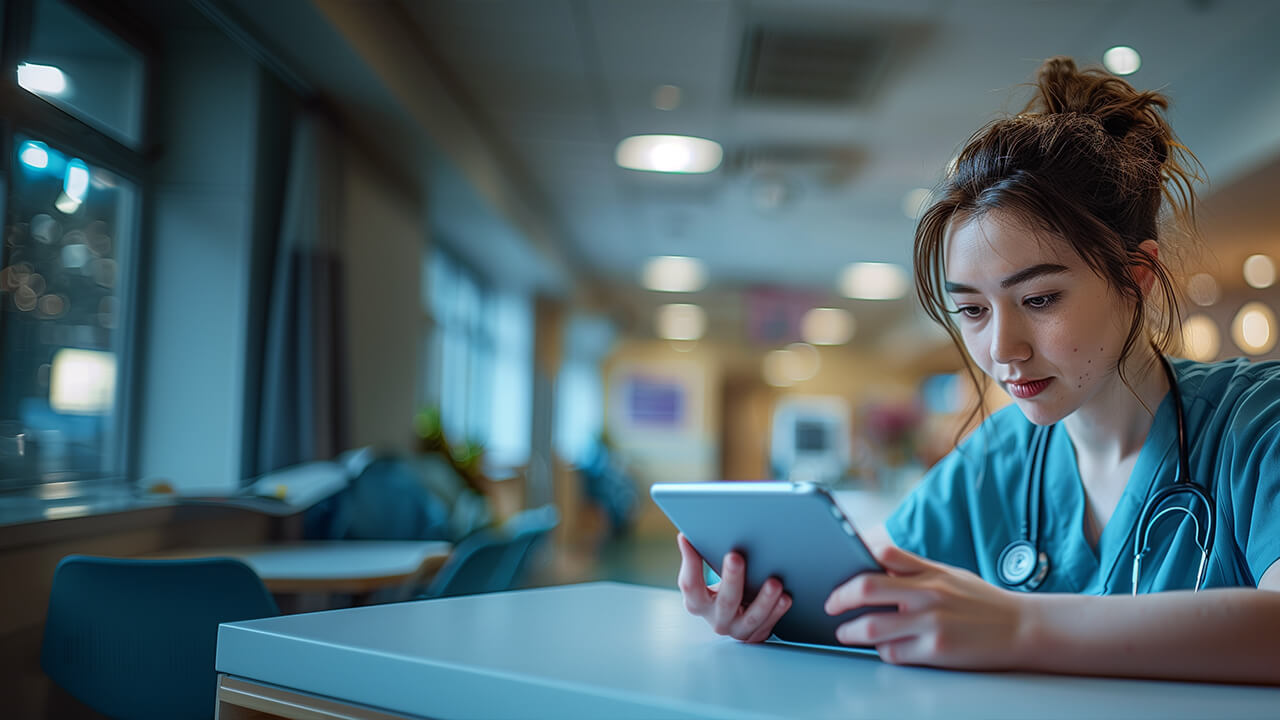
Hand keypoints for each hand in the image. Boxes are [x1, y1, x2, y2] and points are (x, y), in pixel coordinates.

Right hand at [676, 533, 791, 642]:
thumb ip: (697, 560)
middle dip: (732, 579)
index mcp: (697, 602)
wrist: (732, 618)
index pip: (690, 584)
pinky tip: (785, 598)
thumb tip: (685, 536)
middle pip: (725, 601)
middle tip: (735, 557)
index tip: (688, 538)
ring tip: (774, 583)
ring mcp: (737, 630)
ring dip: (764, 600)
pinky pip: (768, 624)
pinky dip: (777, 611)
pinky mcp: (756, 635)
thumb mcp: (703, 580)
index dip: (690, 562)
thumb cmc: (717, 590)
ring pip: (752, 618)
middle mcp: (716, 620)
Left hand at [825, 544, 1028, 668]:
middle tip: (830, 605)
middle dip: (840, 598)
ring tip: (844, 632)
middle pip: (866, 589)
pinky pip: (893, 654)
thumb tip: (874, 563)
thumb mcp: (950, 575)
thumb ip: (914, 570)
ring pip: (872, 628)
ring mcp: (931, 624)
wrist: (1023, 629)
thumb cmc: (981, 602)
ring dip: (851, 631)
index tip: (836, 570)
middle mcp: (928, 594)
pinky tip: (884, 648)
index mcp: (930, 572)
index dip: (853, 559)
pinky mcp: (936, 652)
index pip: (882, 555)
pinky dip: (882, 651)